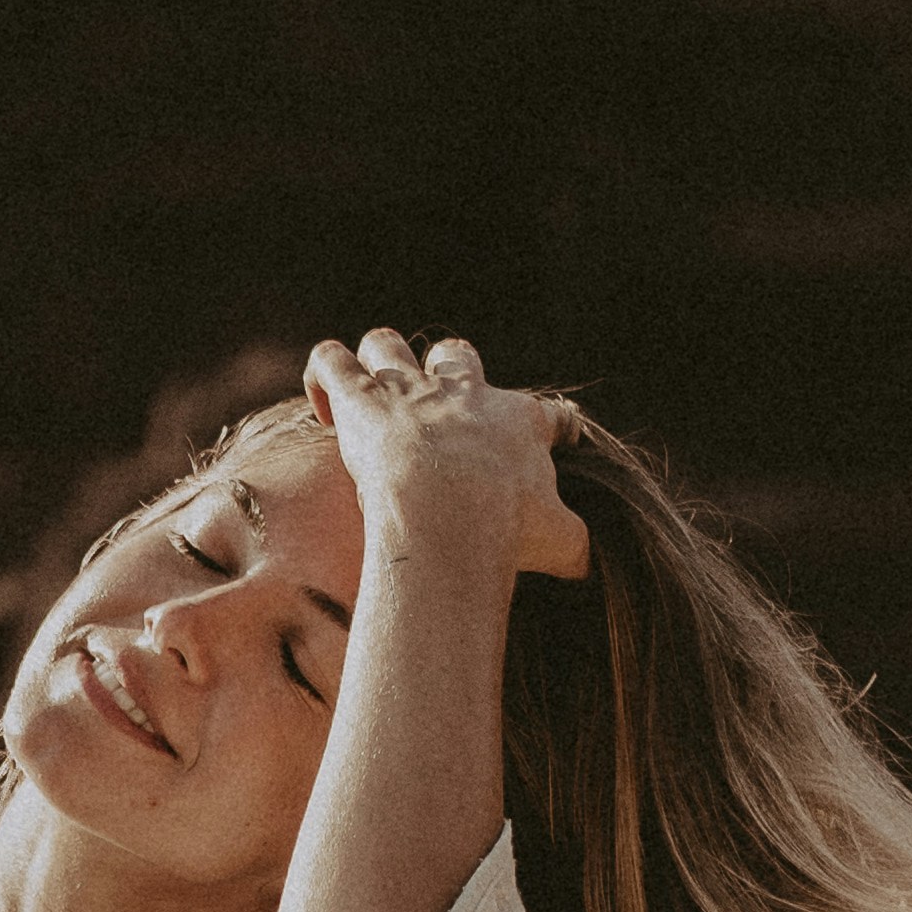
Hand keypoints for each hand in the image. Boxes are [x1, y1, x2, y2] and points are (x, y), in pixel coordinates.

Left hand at [305, 324, 588, 582]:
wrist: (451, 514)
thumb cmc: (507, 530)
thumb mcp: (560, 541)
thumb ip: (574, 545)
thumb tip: (588, 564)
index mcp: (519, 423)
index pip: (544, 412)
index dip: (549, 425)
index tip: (554, 440)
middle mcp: (465, 395)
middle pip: (458, 357)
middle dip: (449, 371)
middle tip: (439, 408)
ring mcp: (409, 392)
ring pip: (388, 347)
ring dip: (378, 362)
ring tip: (371, 394)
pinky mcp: (359, 401)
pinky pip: (331, 361)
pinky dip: (324, 373)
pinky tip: (325, 403)